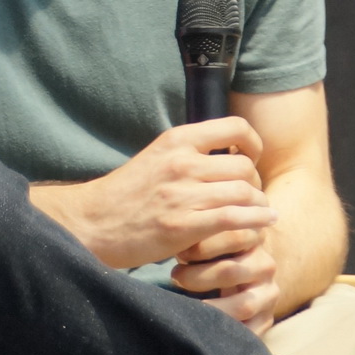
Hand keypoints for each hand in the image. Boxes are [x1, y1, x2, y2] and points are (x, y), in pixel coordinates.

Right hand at [29, 118, 275, 269]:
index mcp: (175, 140)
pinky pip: (234, 219)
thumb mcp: (155, 158)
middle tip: (252, 197)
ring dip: (260, 206)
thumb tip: (225, 154)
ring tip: (260, 215)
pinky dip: (256, 222)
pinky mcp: (183, 225)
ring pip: (245, 193)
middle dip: (256, 183)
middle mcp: (181, 162)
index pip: (235, 128)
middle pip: (245, 166)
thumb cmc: (125, 194)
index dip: (253, 143)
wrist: (92, 222)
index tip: (251, 159)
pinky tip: (262, 226)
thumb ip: (187, 153)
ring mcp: (182, 194)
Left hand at [175, 240, 280, 334]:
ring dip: (209, 307)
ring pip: (242, 305)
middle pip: (230, 272)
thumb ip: (199, 232)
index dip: (203, 246)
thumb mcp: (206, 239)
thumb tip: (177, 235)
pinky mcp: (267, 319)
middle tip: (175, 276)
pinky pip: (249, 331)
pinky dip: (225, 331)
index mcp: (253, 240)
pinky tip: (204, 329)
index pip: (234, 238)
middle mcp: (265, 265)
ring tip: (184, 304)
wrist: (231, 281)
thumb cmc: (207, 253)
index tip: (180, 252)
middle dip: (198, 277)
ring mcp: (269, 294)